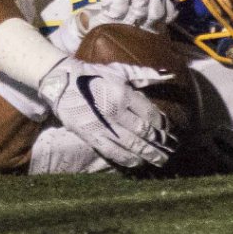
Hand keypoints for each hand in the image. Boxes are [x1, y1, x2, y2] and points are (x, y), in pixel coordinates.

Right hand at [38, 56, 175, 169]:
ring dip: (148, 154)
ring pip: (131, 145)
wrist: (61, 83)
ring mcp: (104, 127)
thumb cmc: (93, 74)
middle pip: (144, 132)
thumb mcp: (119, 70)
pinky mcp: (92, 137)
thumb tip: (168, 74)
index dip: (162, 123)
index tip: (169, 129)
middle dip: (160, 142)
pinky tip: (137, 163)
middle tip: (171, 149)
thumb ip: (145, 74)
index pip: (149, 113)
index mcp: (123, 94)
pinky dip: (127, 159)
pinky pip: (113, 152)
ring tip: (160, 160)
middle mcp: (116, 112)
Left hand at [78, 0, 175, 34]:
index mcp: (151, 27)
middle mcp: (142, 27)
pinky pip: (120, 2)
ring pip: (141, 2)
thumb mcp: (132, 12)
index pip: (168, 14)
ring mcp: (126, 24)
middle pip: (157, 9)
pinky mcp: (110, 19)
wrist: (82, 38)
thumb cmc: (112, 23)